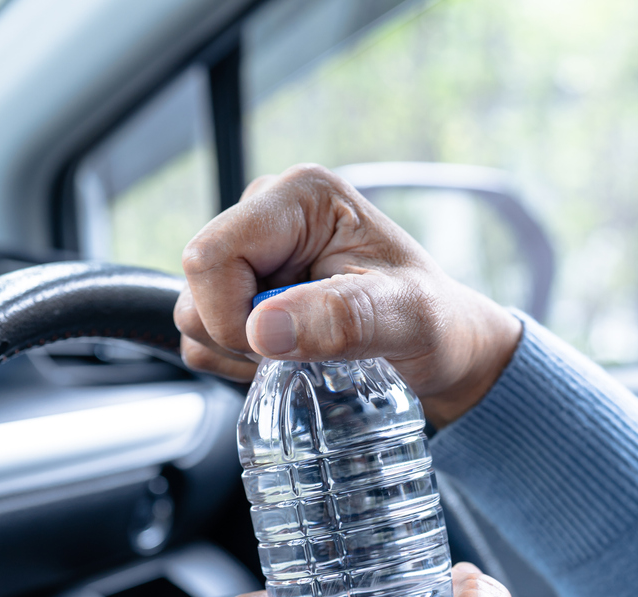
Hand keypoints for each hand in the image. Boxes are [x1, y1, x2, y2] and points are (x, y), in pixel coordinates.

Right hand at [174, 164, 521, 426]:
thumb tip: (263, 329)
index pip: (210, 256)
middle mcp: (269, 213)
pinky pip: (205, 335)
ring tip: (306, 350)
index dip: (232, 316)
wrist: (444, 346)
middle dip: (241, 337)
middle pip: (196, 287)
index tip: (284, 347)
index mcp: (302, 196)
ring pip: (193, 315)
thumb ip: (342, 319)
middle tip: (308, 349)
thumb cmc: (436, 322)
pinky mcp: (246, 288)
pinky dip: (240, 360)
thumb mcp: (406, 321)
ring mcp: (254, 252)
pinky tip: (291, 354)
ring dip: (242, 353)